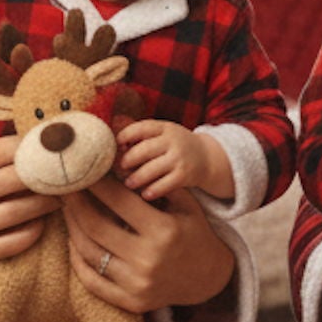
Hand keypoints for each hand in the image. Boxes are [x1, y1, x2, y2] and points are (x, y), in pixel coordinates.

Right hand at [0, 136, 57, 292]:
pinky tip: (39, 226)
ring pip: (18, 211)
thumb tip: (15, 149)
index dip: (26, 147)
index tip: (46, 146)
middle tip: (63, 174)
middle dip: (43, 175)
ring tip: (59, 200)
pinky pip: (12, 242)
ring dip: (45, 204)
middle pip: (13, 178)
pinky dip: (32, 233)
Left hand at [63, 176, 233, 313]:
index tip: (83, 171)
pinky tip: (73, 240)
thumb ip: (157, 184)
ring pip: (88, 252)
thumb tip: (119, 164)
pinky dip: (77, 259)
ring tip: (67, 210)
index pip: (118, 201)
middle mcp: (148, 259)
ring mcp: (137, 284)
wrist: (209, 278)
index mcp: (164, 231)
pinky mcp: (129, 302)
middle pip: (95, 226)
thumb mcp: (186, 205)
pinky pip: (91, 280)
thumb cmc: (194, 233)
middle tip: (65, 187)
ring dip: (72, 227)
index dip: (96, 184)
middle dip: (75, 203)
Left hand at [116, 120, 231, 200]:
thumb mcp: (164, 134)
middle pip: (144, 150)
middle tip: (121, 168)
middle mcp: (173, 141)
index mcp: (165, 127)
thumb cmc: (176, 146)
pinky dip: (152, 191)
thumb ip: (143, 136)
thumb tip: (114, 142)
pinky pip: (163, 185)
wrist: (207, 157)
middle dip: (128, 160)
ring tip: (129, 183)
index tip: (117, 145)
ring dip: (136, 178)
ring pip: (151, 169)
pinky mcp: (185, 175)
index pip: (142, 127)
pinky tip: (145, 194)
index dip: (126, 135)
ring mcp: (179, 158)